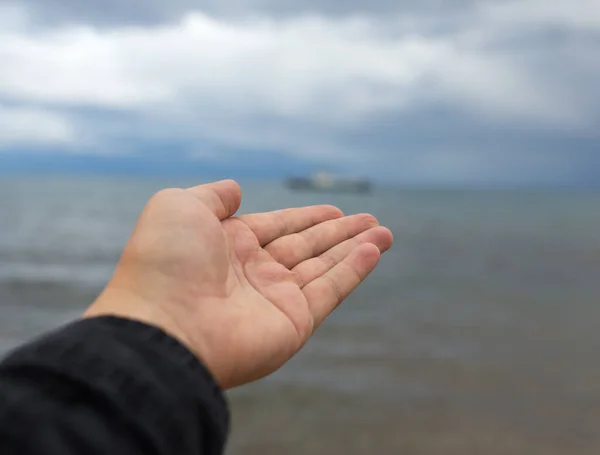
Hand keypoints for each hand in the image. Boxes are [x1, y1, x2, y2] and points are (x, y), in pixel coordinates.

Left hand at [85, 180, 392, 388]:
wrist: (161, 327)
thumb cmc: (165, 262)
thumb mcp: (180, 207)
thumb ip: (213, 196)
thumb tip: (237, 189)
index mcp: (228, 245)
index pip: (278, 226)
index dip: (307, 217)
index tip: (335, 211)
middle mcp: (253, 272)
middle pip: (307, 246)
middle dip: (339, 233)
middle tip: (370, 219)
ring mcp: (274, 299)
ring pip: (324, 267)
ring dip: (355, 249)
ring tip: (384, 232)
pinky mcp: (293, 323)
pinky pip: (330, 291)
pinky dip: (353, 271)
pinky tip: (373, 251)